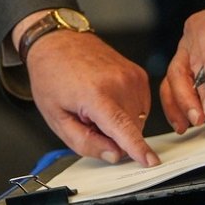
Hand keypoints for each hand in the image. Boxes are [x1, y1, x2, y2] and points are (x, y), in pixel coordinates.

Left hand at [26, 30, 159, 166]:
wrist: (58, 42)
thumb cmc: (53, 76)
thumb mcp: (57, 119)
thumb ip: (85, 142)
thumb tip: (113, 154)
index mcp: (95, 94)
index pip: (122, 127)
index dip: (137, 148)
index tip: (151, 161)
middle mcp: (119, 82)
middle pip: (131, 129)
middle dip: (114, 136)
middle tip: (90, 119)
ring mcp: (132, 76)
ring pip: (138, 120)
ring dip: (122, 122)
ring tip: (97, 106)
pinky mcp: (139, 73)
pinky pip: (141, 106)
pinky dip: (127, 110)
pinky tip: (108, 98)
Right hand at [157, 2, 204, 132]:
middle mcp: (194, 35)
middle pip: (187, 61)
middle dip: (195, 89)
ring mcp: (186, 53)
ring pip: (175, 77)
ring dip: (183, 101)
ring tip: (196, 121)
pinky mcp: (184, 71)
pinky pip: (171, 88)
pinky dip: (175, 107)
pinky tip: (182, 123)